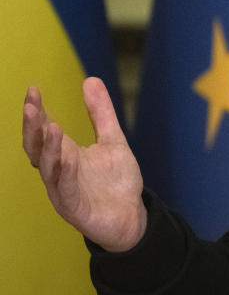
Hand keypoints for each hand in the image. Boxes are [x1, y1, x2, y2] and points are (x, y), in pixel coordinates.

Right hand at [22, 77, 146, 251]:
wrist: (132, 215)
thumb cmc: (117, 180)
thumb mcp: (113, 140)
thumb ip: (101, 114)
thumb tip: (90, 79)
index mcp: (64, 154)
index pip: (43, 130)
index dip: (37, 112)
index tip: (33, 90)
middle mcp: (58, 171)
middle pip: (36, 148)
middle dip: (32, 127)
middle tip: (30, 106)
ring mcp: (63, 190)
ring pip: (48, 168)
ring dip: (48, 148)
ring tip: (50, 126)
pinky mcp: (74, 208)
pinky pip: (65, 189)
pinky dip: (65, 173)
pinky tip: (68, 157)